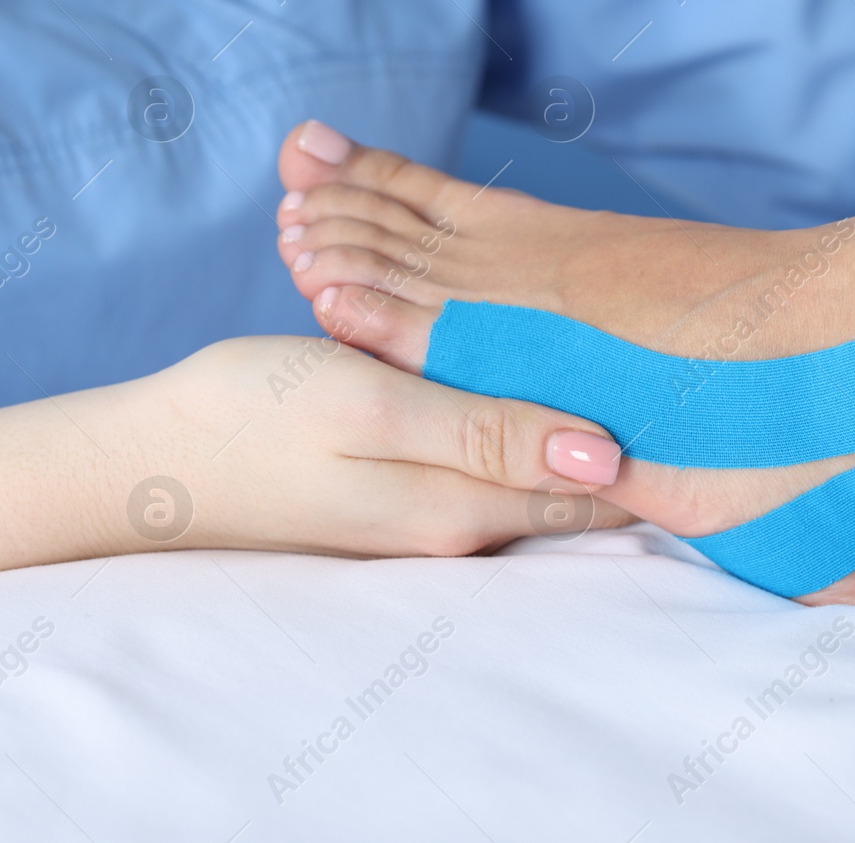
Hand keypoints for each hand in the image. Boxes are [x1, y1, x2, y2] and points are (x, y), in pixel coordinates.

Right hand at [0, 336, 634, 578]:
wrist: (146, 459)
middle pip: (583, 475)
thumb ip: (489, 435)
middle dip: (632, 415)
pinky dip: (522, 402)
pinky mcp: (407, 479)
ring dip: (577, 402)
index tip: (707, 377)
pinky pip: (492, 443)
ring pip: (540, 452)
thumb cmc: (250, 422)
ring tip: (629, 335)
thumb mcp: (373, 412)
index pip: (603, 488)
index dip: (661, 435)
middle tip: (682, 341)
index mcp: (469, 507)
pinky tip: (537, 357)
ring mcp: (437, 503)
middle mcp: (467, 519)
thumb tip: (610, 457)